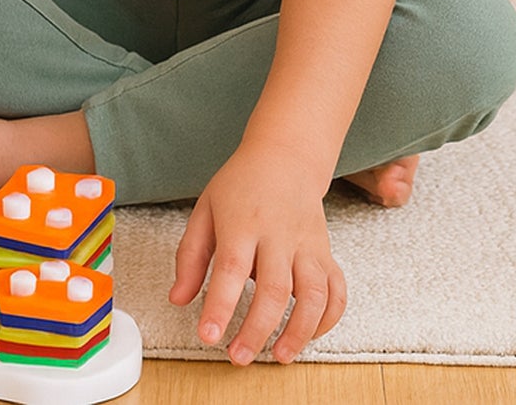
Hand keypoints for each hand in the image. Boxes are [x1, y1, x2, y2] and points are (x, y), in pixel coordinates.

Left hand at [169, 144, 346, 364]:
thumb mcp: (205, 210)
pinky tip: (309, 334)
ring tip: (278, 356)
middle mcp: (278, 235)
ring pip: (313, 294)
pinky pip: (337, 290)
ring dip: (299, 331)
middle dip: (257, 329)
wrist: (284, 157)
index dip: (220, 306)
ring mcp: (306, 244)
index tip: (208, 336)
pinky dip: (328, 318)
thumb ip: (190, 256)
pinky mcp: (325, 252)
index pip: (231, 269)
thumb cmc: (240, 186)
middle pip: (274, 289)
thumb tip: (178, 298)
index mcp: (241, 222)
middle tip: (238, 356)